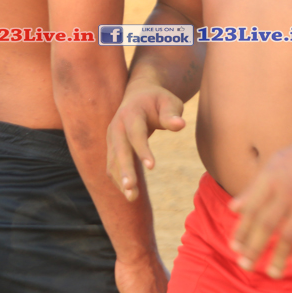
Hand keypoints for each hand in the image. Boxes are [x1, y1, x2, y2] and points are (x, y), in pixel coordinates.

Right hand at [106, 81, 185, 200]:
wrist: (139, 95)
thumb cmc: (158, 100)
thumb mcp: (169, 101)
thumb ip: (172, 114)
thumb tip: (180, 125)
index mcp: (131, 113)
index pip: (136, 133)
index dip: (142, 150)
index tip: (152, 166)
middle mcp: (117, 126)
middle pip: (120, 150)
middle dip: (125, 169)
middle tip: (131, 187)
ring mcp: (112, 138)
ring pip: (113, 161)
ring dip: (121, 179)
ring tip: (132, 197)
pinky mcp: (112, 147)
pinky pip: (112, 166)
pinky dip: (119, 180)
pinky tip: (130, 194)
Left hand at [228, 136, 291, 278]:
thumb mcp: (273, 166)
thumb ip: (254, 189)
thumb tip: (233, 209)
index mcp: (271, 179)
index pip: (252, 210)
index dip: (242, 230)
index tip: (234, 248)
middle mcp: (288, 191)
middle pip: (267, 226)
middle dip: (254, 248)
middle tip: (245, 266)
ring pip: (290, 235)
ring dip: (279, 257)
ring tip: (272, 273)